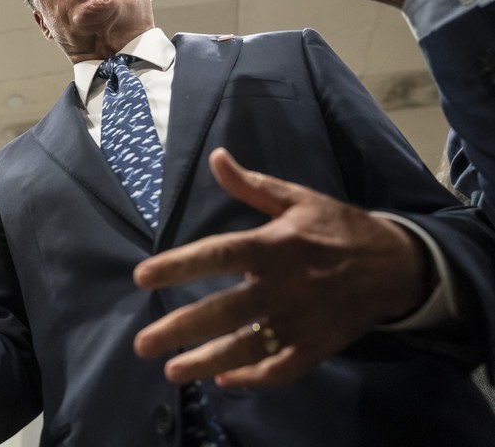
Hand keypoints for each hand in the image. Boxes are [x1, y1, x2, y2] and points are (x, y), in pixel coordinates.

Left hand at [133, 148, 427, 387]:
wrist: (396, 264)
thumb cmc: (337, 228)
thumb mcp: (297, 199)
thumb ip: (252, 185)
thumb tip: (216, 157)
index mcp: (275, 245)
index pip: (219, 255)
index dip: (180, 265)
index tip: (142, 277)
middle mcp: (284, 286)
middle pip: (225, 311)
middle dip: (181, 329)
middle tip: (143, 344)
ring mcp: (302, 320)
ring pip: (249, 347)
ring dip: (209, 362)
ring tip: (172, 373)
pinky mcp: (318, 345)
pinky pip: (283, 369)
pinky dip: (254, 378)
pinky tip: (225, 380)